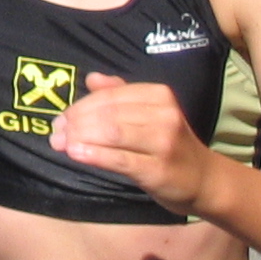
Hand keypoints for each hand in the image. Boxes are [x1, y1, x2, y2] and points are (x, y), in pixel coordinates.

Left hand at [48, 73, 214, 213]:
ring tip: (60, 143)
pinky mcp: (158, 170)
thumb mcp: (151, 113)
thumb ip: (121, 94)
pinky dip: (93, 154)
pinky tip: (75, 153)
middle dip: (76, 123)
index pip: (109, 96)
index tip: (61, 119)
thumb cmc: (169, 144)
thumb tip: (93, 78)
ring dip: (79, 137)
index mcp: (159, 95)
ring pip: (111, 133)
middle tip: (56, 133)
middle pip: (108, 114)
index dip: (80, 106)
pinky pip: (119, 159)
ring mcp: (164, 142)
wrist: (205, 180)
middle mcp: (164, 115)